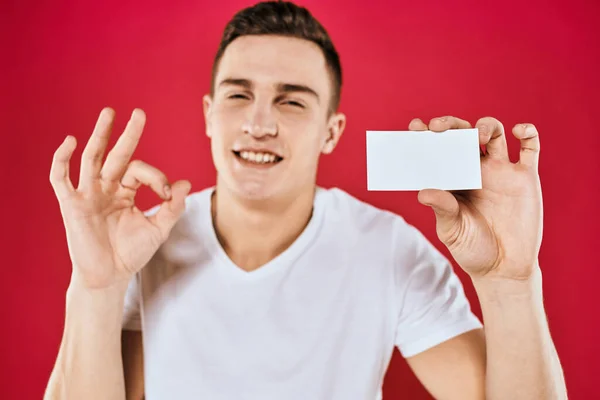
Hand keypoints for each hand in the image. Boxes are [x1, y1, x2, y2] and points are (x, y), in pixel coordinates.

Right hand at [50, 108, 191, 288]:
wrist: (111, 276)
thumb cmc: (132, 253)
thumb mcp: (158, 229)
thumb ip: (172, 207)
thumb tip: (185, 183)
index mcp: (125, 192)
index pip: (139, 171)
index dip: (156, 176)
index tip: (167, 193)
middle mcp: (106, 188)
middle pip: (115, 154)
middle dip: (127, 134)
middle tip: (139, 113)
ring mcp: (88, 194)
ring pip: (91, 158)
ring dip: (99, 135)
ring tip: (109, 112)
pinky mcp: (71, 204)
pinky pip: (61, 178)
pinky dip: (62, 159)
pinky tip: (69, 141)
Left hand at [409, 116, 541, 280]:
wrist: (504, 269)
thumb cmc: (472, 249)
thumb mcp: (452, 230)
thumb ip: (442, 209)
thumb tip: (424, 192)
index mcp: (453, 179)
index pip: (437, 150)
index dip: (426, 136)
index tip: (415, 127)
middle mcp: (475, 170)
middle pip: (463, 135)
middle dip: (451, 125)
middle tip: (439, 127)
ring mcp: (501, 171)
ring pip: (494, 134)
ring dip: (486, 126)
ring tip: (478, 135)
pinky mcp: (525, 178)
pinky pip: (530, 147)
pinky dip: (527, 132)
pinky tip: (519, 131)